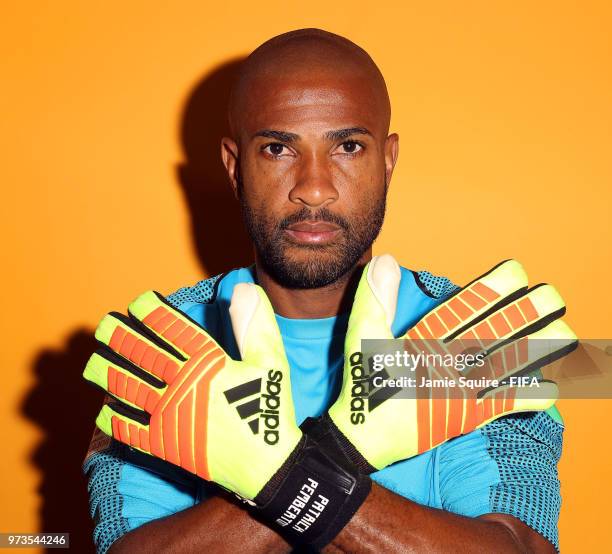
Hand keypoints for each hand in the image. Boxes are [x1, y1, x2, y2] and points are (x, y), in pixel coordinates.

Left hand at [83, 284, 369, 547]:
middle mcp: (181, 386)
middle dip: (120, 336)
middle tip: (104, 325)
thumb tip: (242, 288)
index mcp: (206, 364)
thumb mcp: (272, 362)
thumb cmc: (269, 409)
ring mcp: (169, 417)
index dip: (151, 313)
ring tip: (92, 362)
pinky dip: (114, 419)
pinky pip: (129, 430)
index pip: (172, 329)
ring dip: (108, 373)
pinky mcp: (164, 445)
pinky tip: (104, 409)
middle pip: (143, 354)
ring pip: (129, 388)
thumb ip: (255, 324)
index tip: (138, 303)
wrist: (267, 465)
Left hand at [303, 255, 576, 472]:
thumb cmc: (361, 381)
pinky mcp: (463, 413)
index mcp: (429, 334)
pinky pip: (500, 404)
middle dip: (523, 313)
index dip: (491, 289)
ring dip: (533, 349)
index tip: (515, 271)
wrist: (359, 431)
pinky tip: (548, 388)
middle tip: (551, 296)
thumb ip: (376, 300)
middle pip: (493, 330)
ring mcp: (459, 384)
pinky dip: (524, 397)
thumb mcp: (365, 336)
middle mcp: (449, 356)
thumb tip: (385, 260)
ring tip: (562, 334)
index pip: (466, 306)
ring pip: (503, 362)